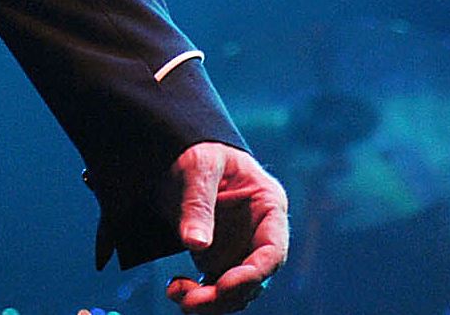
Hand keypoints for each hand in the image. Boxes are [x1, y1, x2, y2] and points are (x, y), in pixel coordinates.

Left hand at [163, 142, 288, 312]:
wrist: (177, 152)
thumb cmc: (195, 150)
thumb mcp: (197, 167)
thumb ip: (197, 204)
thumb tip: (196, 245)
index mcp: (268, 205)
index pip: (273, 250)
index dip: (253, 274)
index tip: (224, 285)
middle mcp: (260, 233)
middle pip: (255, 279)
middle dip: (224, 296)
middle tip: (189, 303)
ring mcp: (240, 248)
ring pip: (236, 291)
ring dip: (210, 302)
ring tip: (176, 293)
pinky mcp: (219, 258)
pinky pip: (216, 288)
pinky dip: (199, 296)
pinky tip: (177, 288)